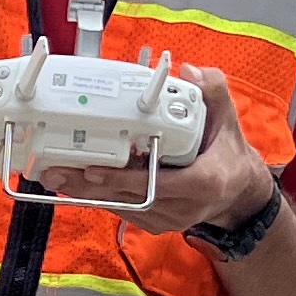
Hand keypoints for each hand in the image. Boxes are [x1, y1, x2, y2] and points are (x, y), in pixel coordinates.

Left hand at [34, 67, 276, 237]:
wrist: (237, 194)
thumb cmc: (228, 156)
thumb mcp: (228, 119)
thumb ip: (213, 91)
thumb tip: (190, 72)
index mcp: (204, 182)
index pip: (159, 185)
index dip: (124, 180)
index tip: (95, 171)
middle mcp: (184, 206)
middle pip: (129, 198)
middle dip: (89, 185)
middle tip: (58, 172)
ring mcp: (168, 218)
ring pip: (122, 207)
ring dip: (88, 193)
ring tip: (57, 176)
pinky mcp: (156, 222)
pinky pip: (124, 210)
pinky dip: (100, 196)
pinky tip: (76, 184)